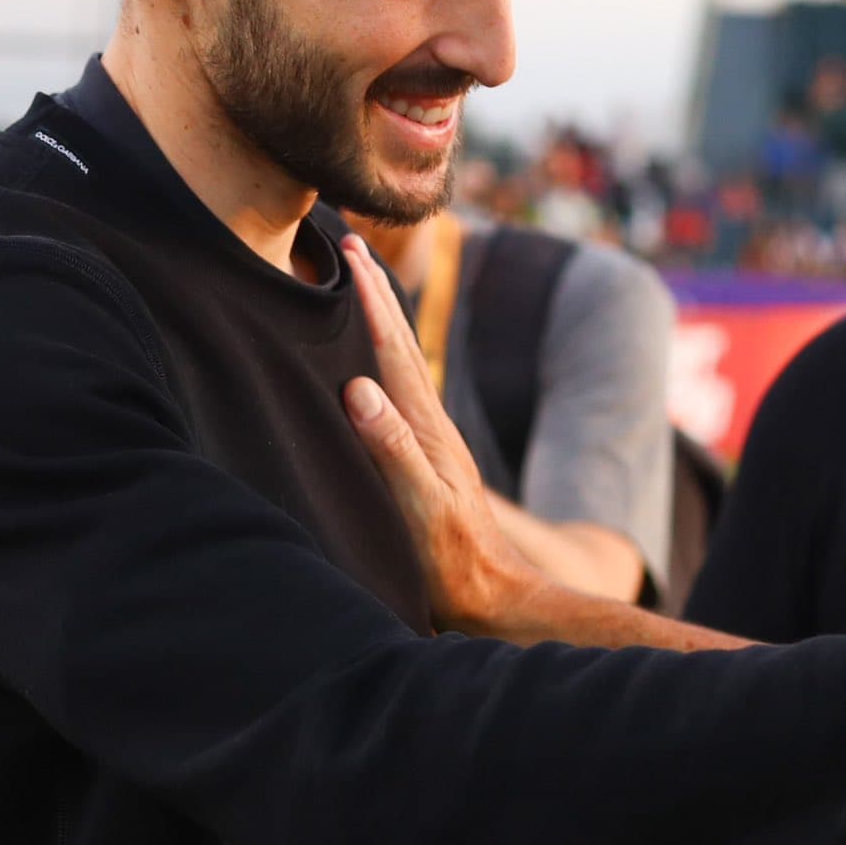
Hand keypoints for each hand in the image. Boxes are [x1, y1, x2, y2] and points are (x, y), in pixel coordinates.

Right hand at [337, 234, 538, 630]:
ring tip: (360, 288)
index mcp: (427, 427)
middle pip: (400, 344)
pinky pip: (401, 394)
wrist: (494, 599)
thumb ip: (392, 447)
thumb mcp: (419, 505)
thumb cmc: (451, 562)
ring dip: (380, 322)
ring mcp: (432, 441)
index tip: (350, 252)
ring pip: (402, 365)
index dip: (370, 300)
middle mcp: (432, 425)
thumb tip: (359, 387)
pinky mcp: (428, 460)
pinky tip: (374, 369)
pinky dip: (384, 363)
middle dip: (375, 293)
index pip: (393, 349)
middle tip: (351, 245)